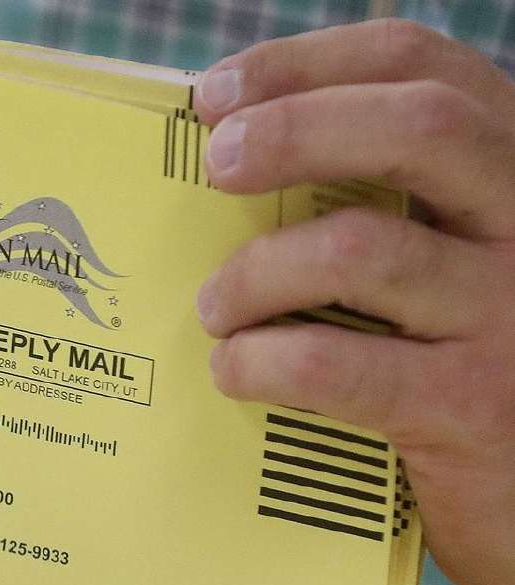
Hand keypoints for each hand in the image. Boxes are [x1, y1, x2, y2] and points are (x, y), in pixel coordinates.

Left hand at [194, 19, 514, 584]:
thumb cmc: (456, 361)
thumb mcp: (441, 263)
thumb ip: (377, 205)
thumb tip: (232, 162)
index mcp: (508, 174)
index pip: (424, 67)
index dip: (310, 64)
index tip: (217, 92)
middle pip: (419, 128)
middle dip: (295, 129)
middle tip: (217, 164)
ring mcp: (505, 315)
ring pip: (359, 248)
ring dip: (255, 272)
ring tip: (214, 306)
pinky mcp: (468, 406)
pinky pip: (334, 361)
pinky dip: (261, 360)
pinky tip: (236, 371)